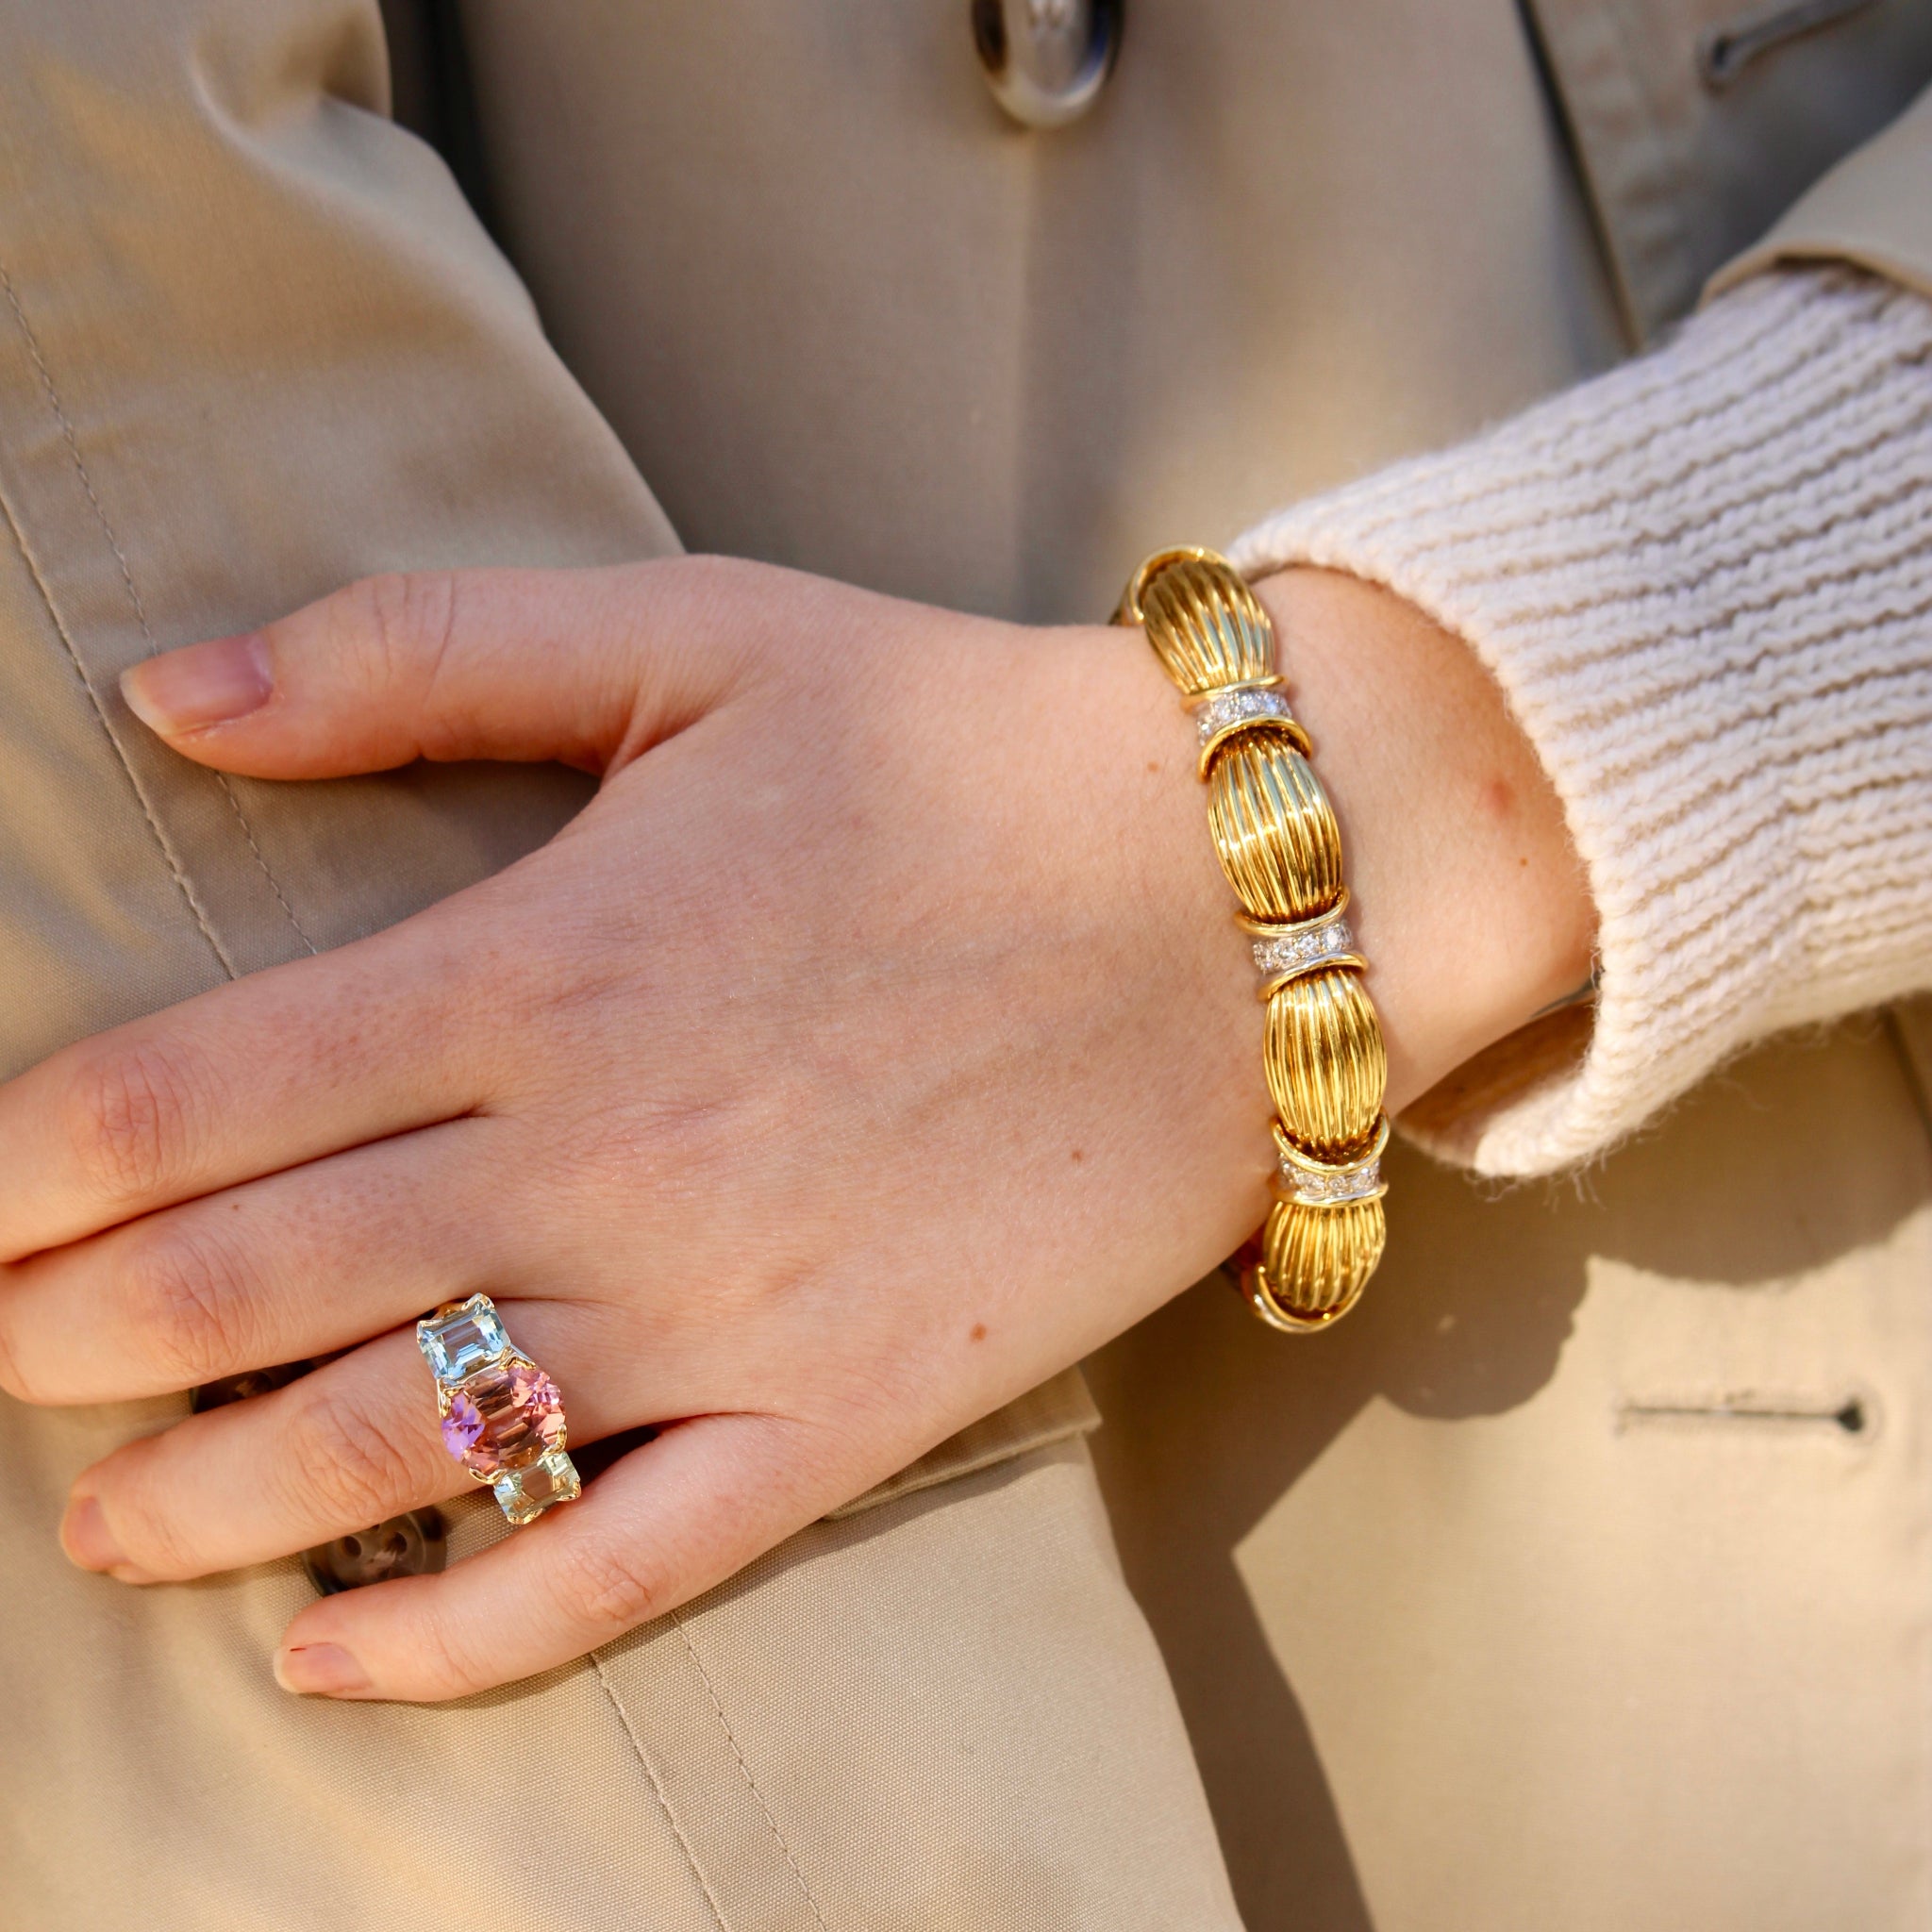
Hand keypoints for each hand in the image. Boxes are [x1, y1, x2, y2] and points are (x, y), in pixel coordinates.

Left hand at [0, 556, 1588, 1700]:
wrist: (1241, 897)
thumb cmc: (967, 748)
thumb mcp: (700, 638)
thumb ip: (419, 654)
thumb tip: (160, 694)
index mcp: (541, 964)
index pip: (188, 1099)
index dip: (29, 1169)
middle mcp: (600, 1160)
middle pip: (247, 1286)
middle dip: (71, 1338)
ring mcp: (724, 1311)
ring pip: (393, 1448)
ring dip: (200, 1499)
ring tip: (98, 1523)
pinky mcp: (847, 1416)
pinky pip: (618, 1564)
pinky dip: (457, 1636)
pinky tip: (333, 1654)